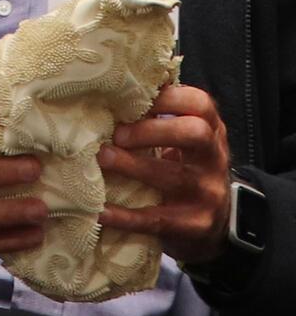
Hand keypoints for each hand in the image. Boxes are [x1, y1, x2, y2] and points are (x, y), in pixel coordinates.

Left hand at [98, 84, 232, 263]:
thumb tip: (111, 90)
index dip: (165, 97)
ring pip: (174, 176)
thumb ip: (161, 117)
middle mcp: (214, 158)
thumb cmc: (186, 168)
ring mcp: (207, 193)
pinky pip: (157, 219)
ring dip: (133, 166)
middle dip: (152, 130)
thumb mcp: (184, 139)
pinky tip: (100, 210)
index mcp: (211, 130)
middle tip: (118, 134)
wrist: (215, 222)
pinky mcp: (194, 225)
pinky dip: (126, 216)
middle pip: (194, 133)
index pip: (199, 103)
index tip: (130, 99)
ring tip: (102, 158)